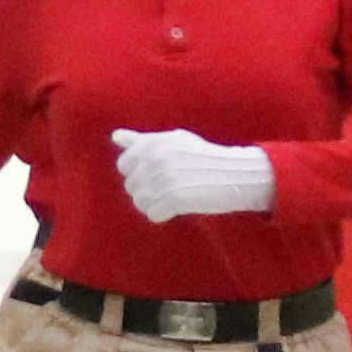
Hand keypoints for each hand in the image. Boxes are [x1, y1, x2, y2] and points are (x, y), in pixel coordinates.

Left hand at [113, 127, 278, 222]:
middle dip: (147, 192)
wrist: (236, 174)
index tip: (158, 174)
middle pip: (131, 186)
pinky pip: (153, 214)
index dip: (139, 174)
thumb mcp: (174, 142)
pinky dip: (163, 215)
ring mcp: (166, 178)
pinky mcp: (176, 197)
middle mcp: (157, 158)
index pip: (124, 165)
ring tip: (174, 198)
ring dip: (155, 205)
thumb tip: (115, 136)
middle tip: (171, 188)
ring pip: (140, 202)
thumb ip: (142, 141)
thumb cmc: (203, 158)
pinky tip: (178, 208)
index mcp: (154, 142)